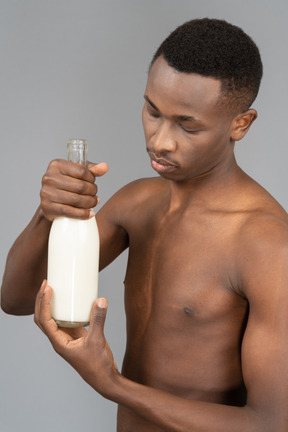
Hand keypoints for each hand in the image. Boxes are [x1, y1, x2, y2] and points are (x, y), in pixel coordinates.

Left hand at [34, 280, 118, 395]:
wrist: (104, 379)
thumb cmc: (97, 365)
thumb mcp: (97, 340)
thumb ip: (98, 320)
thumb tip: (100, 300)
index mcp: (59, 343)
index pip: (44, 320)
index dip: (44, 303)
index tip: (48, 288)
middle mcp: (59, 339)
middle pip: (43, 318)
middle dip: (41, 300)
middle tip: (46, 283)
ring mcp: (67, 337)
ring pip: (52, 318)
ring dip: (49, 303)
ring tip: (53, 288)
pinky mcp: (76, 336)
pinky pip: (66, 319)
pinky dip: (64, 309)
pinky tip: (70, 300)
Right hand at [40, 160, 108, 219]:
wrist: (51, 202)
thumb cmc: (66, 184)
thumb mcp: (77, 173)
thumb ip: (92, 169)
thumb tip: (104, 167)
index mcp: (56, 165)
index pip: (81, 171)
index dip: (91, 178)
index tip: (92, 183)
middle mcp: (49, 177)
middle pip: (80, 186)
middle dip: (92, 191)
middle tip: (94, 195)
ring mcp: (46, 193)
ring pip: (76, 200)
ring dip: (90, 202)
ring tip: (93, 202)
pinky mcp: (47, 207)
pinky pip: (69, 211)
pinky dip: (82, 214)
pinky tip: (90, 213)